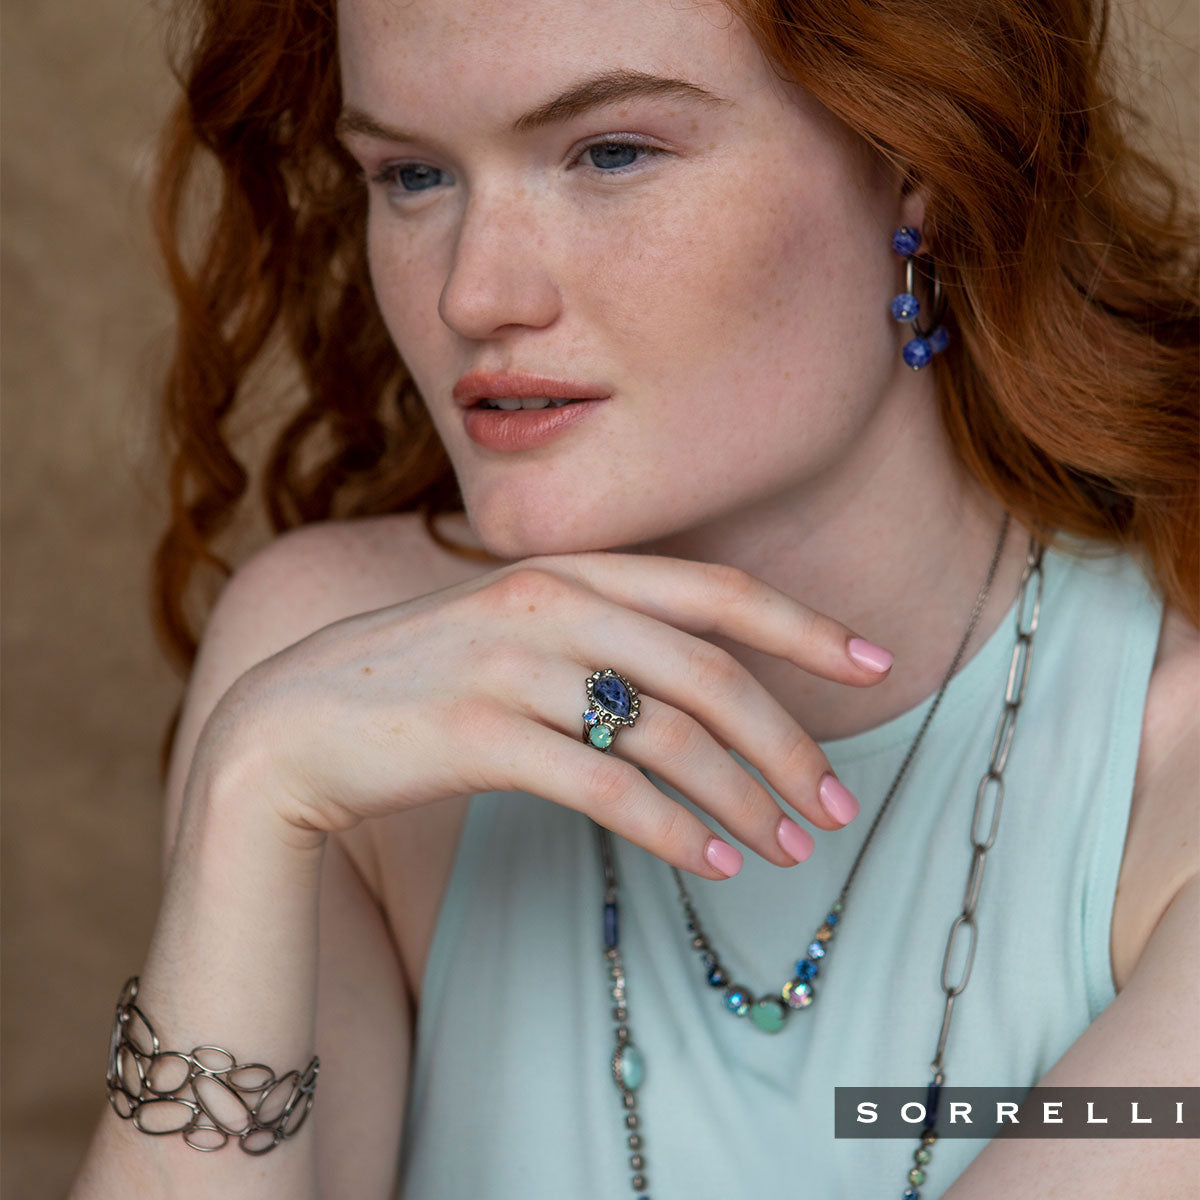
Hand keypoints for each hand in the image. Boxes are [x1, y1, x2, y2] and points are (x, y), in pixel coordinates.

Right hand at [198, 552, 891, 877]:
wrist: (292, 719)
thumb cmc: (420, 677)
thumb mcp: (513, 627)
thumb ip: (600, 631)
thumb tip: (701, 686)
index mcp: (570, 569)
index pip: (715, 592)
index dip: (803, 627)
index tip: (874, 664)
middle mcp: (550, 602)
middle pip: (708, 672)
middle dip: (788, 741)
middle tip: (836, 803)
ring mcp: (512, 664)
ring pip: (667, 735)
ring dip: (742, 798)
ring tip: (788, 849)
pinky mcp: (480, 735)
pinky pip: (605, 787)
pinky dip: (672, 829)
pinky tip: (712, 863)